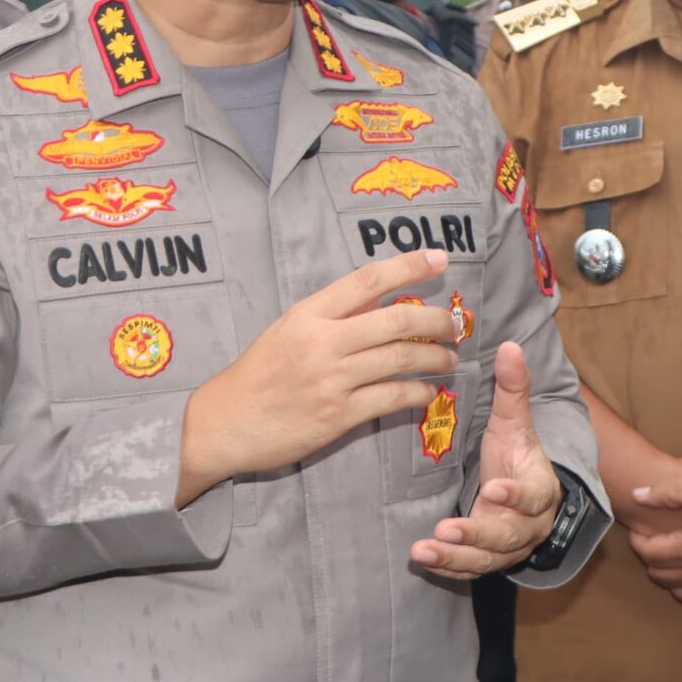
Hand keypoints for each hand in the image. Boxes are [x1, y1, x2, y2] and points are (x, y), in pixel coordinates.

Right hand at [178, 250, 457, 504]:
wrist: (225, 422)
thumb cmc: (257, 374)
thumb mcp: (287, 330)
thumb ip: (332, 315)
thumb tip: (380, 298)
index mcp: (309, 314)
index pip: (368, 280)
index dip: (409, 266)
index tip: (440, 259)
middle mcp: (323, 342)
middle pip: (395, 320)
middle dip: (436, 320)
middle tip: (456, 323)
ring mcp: (332, 380)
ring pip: (400, 359)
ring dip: (434, 357)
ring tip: (448, 358)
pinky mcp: (339, 416)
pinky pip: (391, 398)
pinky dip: (417, 393)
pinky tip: (428, 391)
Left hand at [411, 342, 562, 578]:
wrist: (520, 490)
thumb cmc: (514, 454)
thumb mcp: (513, 422)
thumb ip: (513, 388)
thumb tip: (511, 346)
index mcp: (540, 488)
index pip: (533, 495)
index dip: (515, 495)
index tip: (492, 490)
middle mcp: (529, 524)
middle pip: (508, 535)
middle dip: (477, 533)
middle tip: (447, 528)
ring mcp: (509, 546)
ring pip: (486, 557)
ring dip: (456, 555)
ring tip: (424, 550)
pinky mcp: (488, 558)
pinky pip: (470, 567)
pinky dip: (448, 566)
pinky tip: (424, 559)